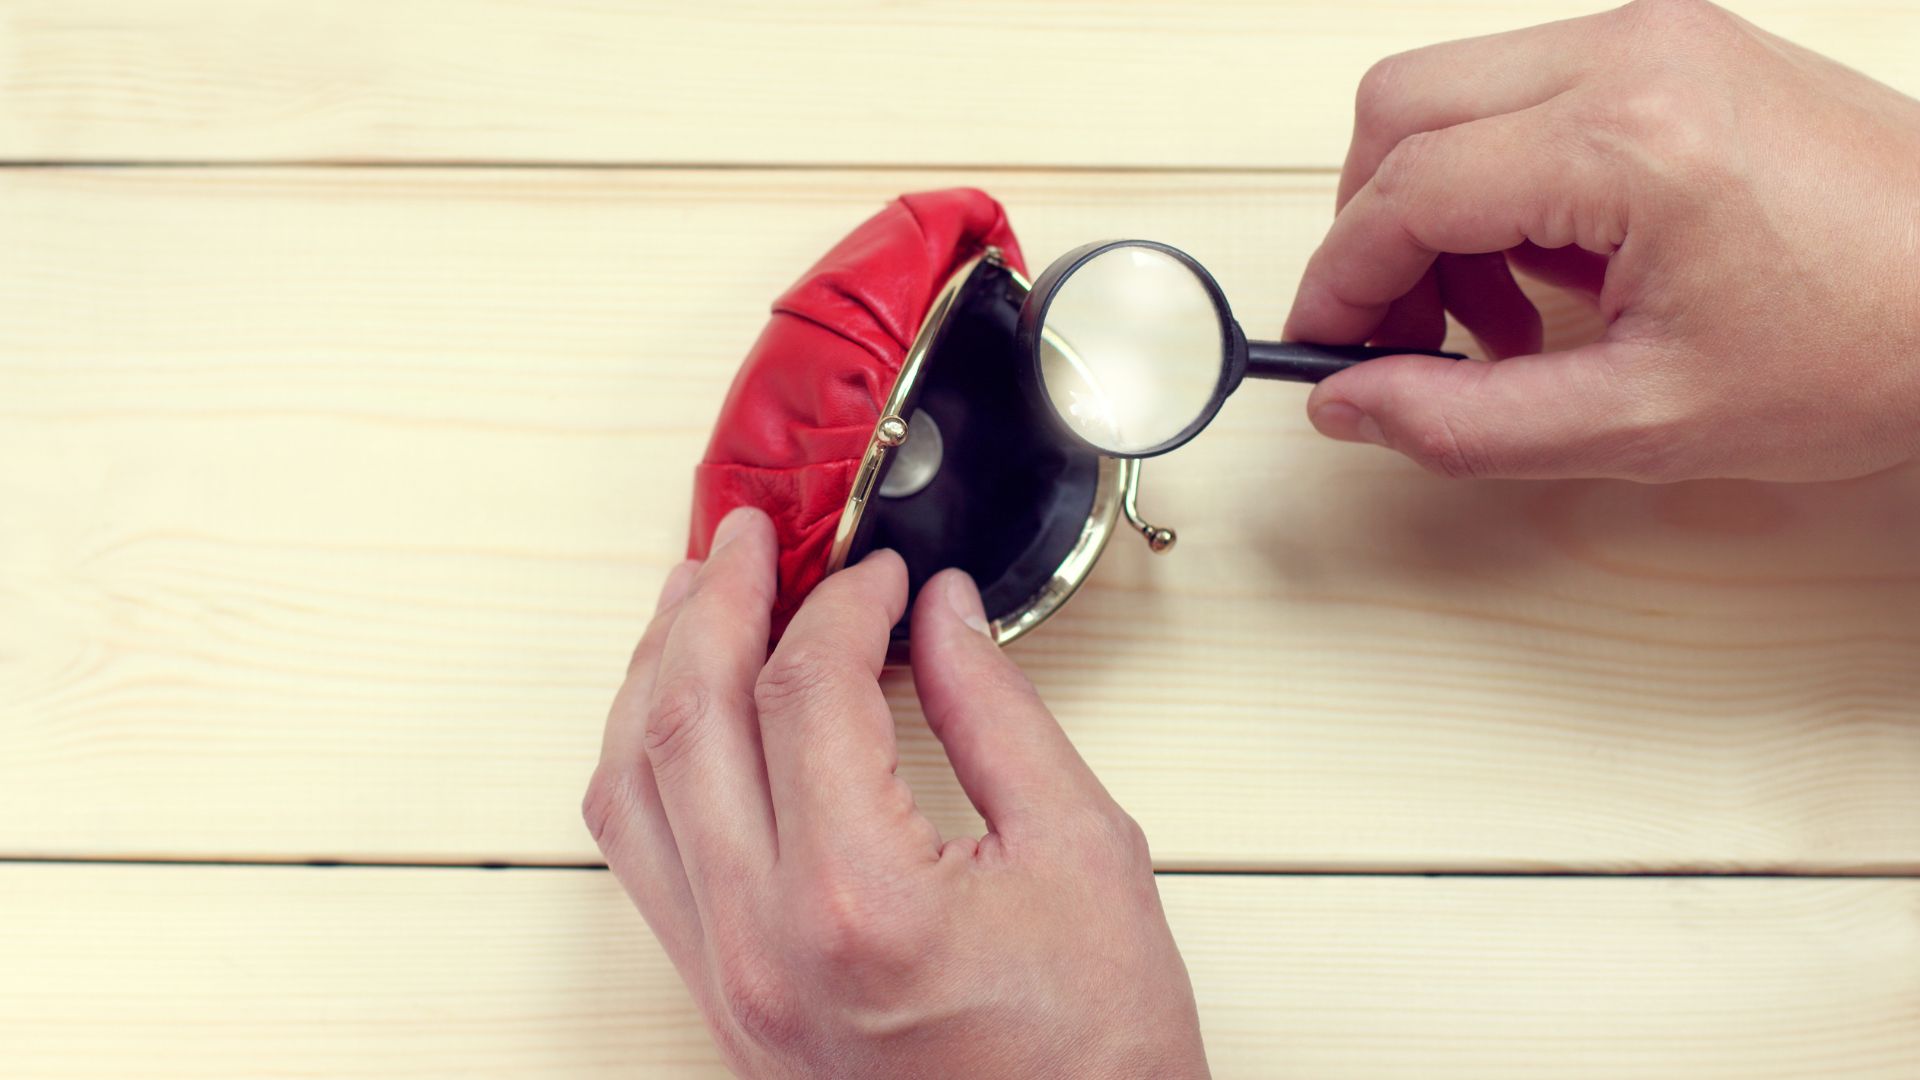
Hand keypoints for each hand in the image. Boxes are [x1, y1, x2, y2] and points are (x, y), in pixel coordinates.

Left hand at [584, 507, 1208, 1078]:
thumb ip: (995, 713)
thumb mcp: (1082, 852)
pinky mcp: (722, 1003)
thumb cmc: (1093, 1052)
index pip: (805, 694)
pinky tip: (682, 714)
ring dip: (655, 675)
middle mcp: (764, 947)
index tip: (879, 574)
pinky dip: (649, 763)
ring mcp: (728, 983)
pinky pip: (642, 857)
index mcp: (861, 903)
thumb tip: (938, 614)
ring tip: (692, 601)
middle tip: (744, 537)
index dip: (840, 605)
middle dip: (712, 604)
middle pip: (688, 723)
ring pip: (633, 789)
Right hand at [1285, 0, 1919, 482]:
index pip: (1406, 192)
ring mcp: (1657, 36)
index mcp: (1628, 140)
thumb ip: (1468, 422)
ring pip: (1451, 93)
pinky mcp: (1675, 47)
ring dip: (1431, 206)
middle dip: (1369, 229)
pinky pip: (1523, 93)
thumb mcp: (1645, 421)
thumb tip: (1348, 404)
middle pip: (1401, 109)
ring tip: (1491, 320)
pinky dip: (1495, 180)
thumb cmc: (1868, 345)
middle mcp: (1633, 55)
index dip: (1339, 283)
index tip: (1322, 352)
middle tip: (1396, 334)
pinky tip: (1550, 272)